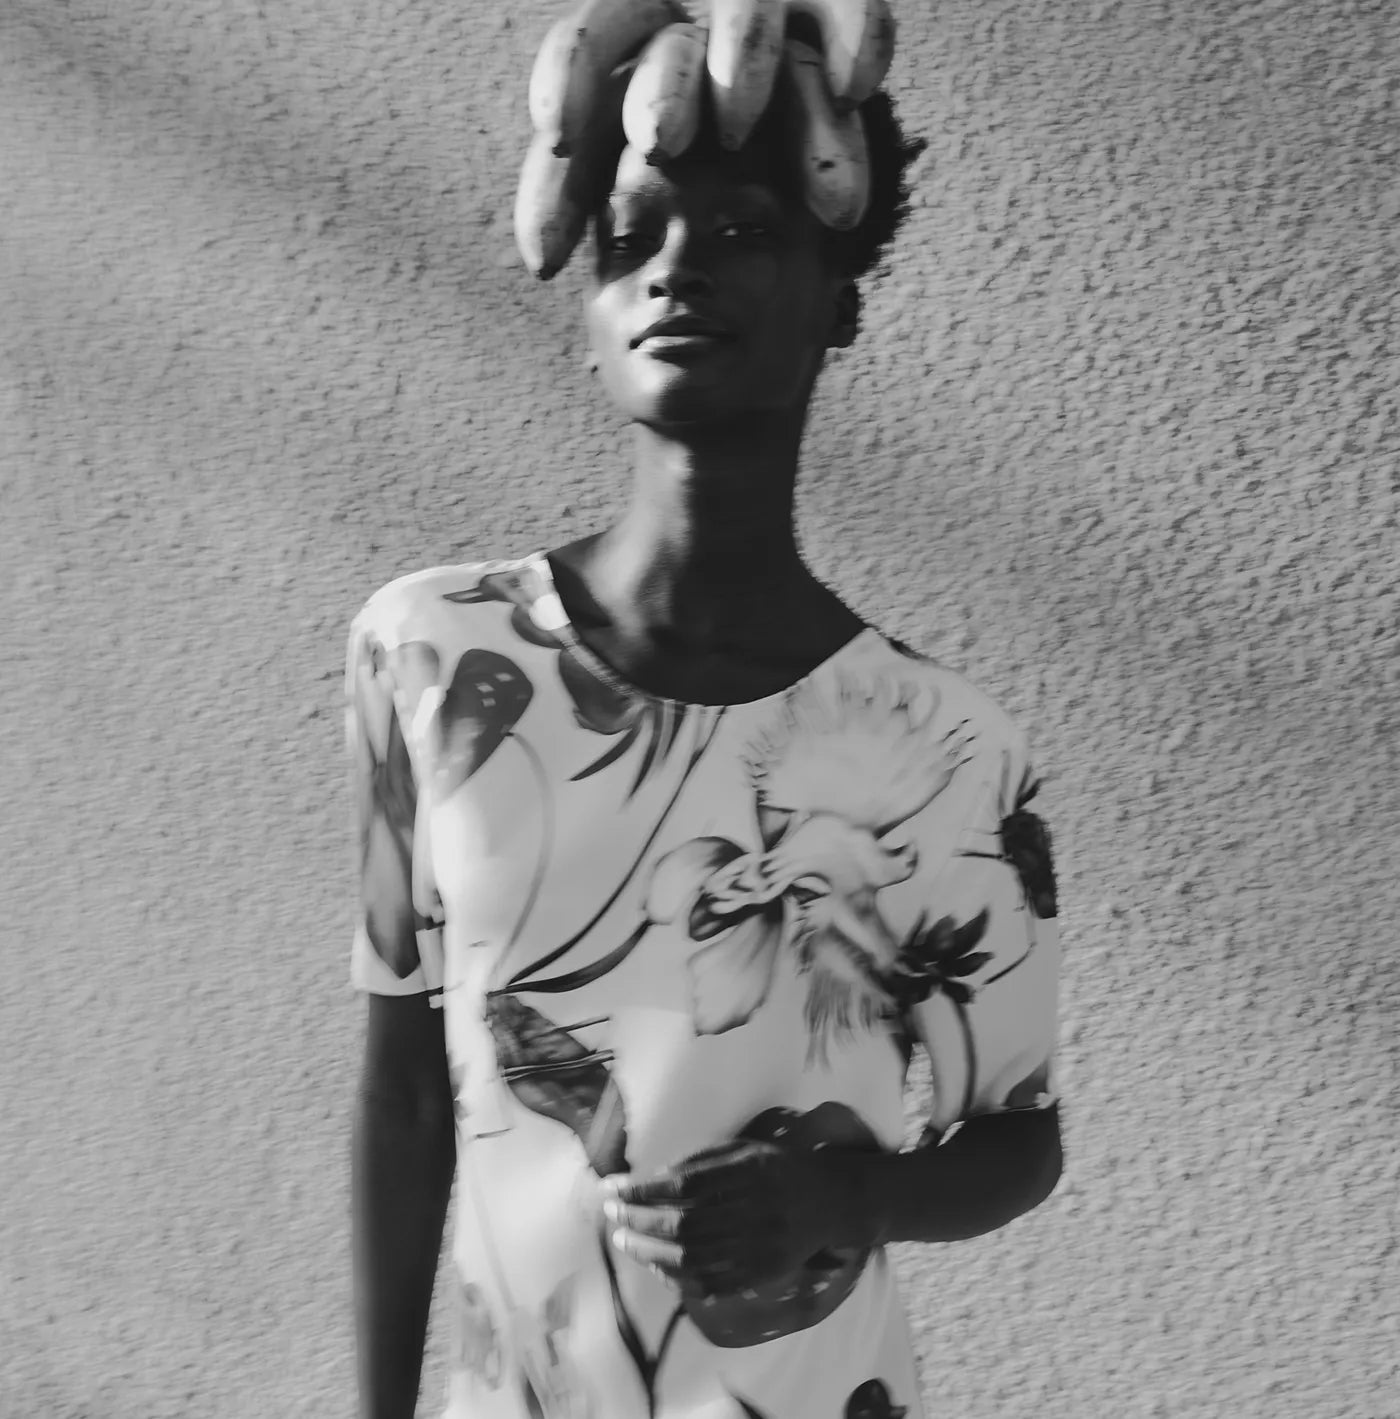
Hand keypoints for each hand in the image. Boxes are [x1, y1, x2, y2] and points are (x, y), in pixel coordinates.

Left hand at [600, 1137, 870, 1294]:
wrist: (828, 1201)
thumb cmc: (777, 1167)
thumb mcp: (743, 1149)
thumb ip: (700, 1163)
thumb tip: (654, 1177)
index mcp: (746, 1174)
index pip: (682, 1187)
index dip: (642, 1191)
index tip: (612, 1189)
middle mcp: (750, 1212)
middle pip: (682, 1225)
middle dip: (638, 1222)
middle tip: (610, 1215)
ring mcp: (755, 1248)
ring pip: (691, 1258)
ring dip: (649, 1252)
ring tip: (622, 1241)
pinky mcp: (758, 1275)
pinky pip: (709, 1283)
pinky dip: (676, 1278)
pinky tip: (654, 1266)